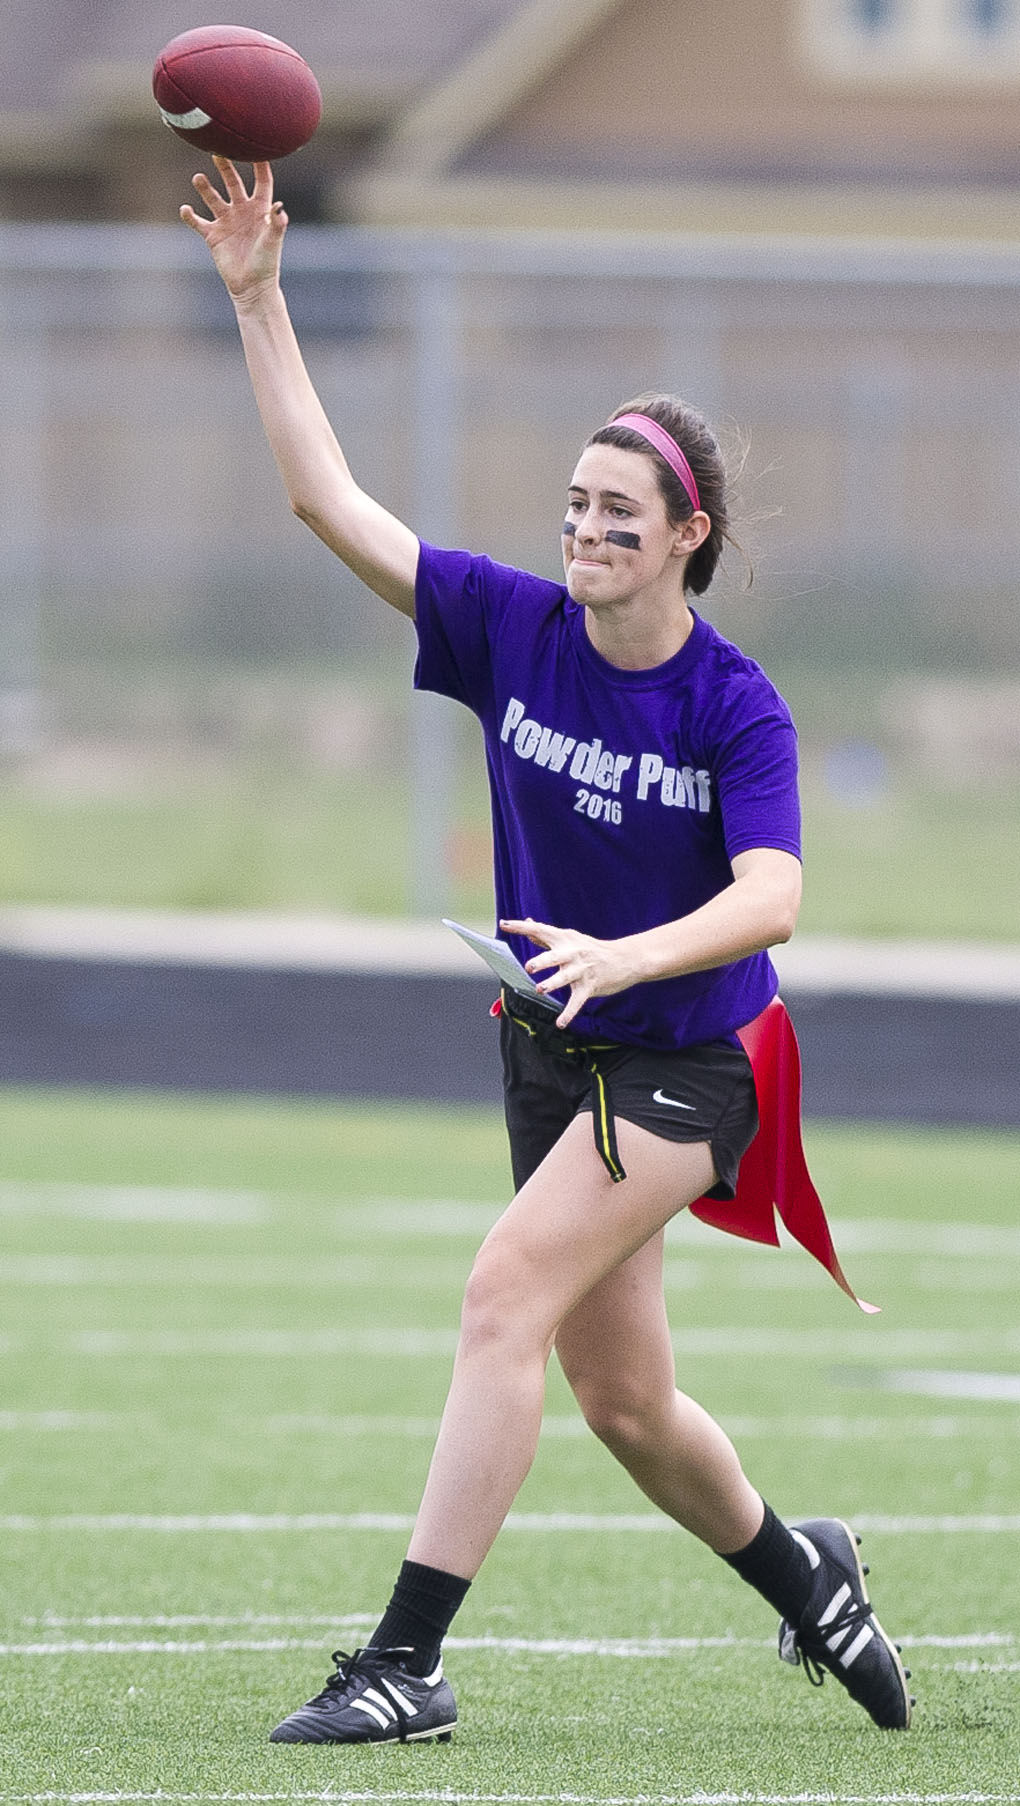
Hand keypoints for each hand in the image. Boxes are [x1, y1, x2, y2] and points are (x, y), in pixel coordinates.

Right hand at [179, 157, 286, 302]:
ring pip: (213, 198)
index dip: (260, 166)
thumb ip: (277, 224)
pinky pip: (197, 222)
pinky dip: (190, 215)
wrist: (252, 287)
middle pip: (233, 182)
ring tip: (198, 178)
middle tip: (217, 152)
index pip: (262, 182)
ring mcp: (226, 221)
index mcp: (260, 209)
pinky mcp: (213, 236)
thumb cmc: (266, 264)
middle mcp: (242, 211)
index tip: (255, 148)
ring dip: (205, 188)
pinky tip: (185, 209)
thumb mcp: (273, 242)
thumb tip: (280, 208)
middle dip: (226, 167)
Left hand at [501, 917, 637, 1030]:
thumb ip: (546, 934)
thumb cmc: (591, 948)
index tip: (504, 924)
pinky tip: (560, 1024)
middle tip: (529, 966)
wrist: (626, 959)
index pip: (540, 930)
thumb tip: (528, 923)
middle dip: (542, 961)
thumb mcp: (570, 938)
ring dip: (552, 983)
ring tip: (540, 990)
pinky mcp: (589, 986)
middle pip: (555, 956)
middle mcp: (572, 953)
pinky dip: (569, 1014)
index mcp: (564, 938)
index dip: (521, 928)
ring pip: (565, 978)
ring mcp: (581, 970)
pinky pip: (577, 1002)